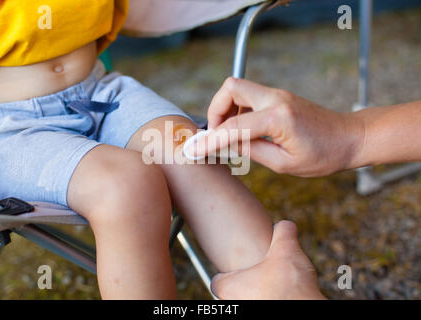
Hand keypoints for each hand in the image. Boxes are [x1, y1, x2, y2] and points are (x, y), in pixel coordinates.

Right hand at [187, 77, 364, 176]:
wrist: (350, 138)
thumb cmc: (324, 155)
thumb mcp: (284, 164)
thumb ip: (252, 151)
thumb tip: (229, 143)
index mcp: (278, 118)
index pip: (233, 126)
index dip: (210, 141)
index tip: (194, 151)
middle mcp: (276, 99)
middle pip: (230, 88)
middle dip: (215, 109)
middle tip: (217, 134)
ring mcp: (278, 94)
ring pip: (238, 88)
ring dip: (226, 108)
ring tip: (230, 134)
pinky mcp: (279, 97)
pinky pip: (249, 95)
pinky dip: (238, 108)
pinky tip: (244, 129)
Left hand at [211, 221, 325, 299]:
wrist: (303, 309)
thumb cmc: (289, 284)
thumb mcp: (287, 248)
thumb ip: (282, 232)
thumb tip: (285, 225)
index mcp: (229, 288)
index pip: (218, 281)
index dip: (229, 273)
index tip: (242, 269)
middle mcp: (233, 304)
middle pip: (232, 293)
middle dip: (245, 284)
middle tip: (259, 276)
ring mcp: (244, 312)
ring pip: (246, 301)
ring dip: (256, 295)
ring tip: (272, 288)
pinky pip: (258, 305)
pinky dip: (267, 301)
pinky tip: (282, 298)